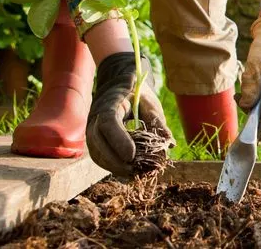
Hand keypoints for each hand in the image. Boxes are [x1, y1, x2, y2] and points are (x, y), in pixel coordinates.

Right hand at [86, 51, 173, 175]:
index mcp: (109, 104)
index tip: (132, 156)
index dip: (119, 140)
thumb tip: (169, 143)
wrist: (118, 86)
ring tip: (133, 174)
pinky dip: (112, 166)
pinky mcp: (94, 140)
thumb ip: (157, 121)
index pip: (108, 123)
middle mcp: (95, 118)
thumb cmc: (137, 93)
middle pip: (98, 142)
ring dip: (113, 166)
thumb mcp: (149, 102)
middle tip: (134, 171)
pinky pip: (99, 156)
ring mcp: (92, 130)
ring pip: (97, 152)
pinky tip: (127, 172)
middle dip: (115, 160)